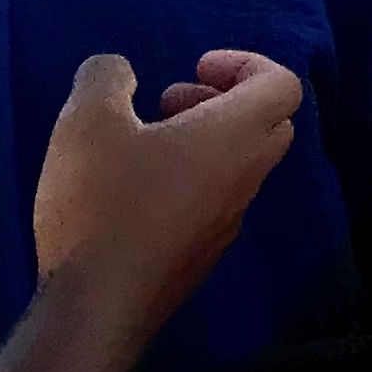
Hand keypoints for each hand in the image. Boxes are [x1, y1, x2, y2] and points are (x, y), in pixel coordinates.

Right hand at [32, 51, 302, 339]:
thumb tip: (119, 71)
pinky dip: (190, 177)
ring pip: (240, 163)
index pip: (284, 85)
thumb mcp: (87, 123)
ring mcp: (229, 221)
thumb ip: (106, 79)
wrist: (97, 308)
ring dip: (203, 140)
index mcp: (237, 137)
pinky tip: (131, 191)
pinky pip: (215, 199)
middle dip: (224, 100)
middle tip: (168, 103)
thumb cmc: (101, 205)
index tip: (196, 67)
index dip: (247, 63)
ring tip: (139, 142)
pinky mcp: (203, 254)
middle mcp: (247, 178)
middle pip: (268, 122)